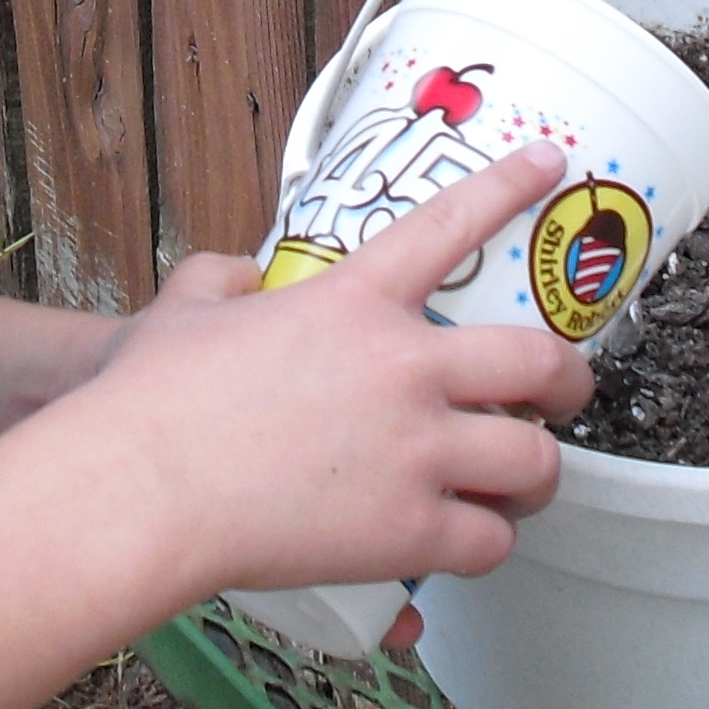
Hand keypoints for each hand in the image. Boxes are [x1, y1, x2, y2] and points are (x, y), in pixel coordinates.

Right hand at [69, 142, 597, 606]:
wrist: (140, 490)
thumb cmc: (149, 402)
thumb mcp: (184, 308)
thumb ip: (220, 280)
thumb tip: (237, 278)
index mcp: (354, 300)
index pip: (450, 224)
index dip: (510, 185)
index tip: (550, 164)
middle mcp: (404, 367)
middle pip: (538, 363)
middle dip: (568, 381)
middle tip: (563, 394)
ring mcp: (415, 451)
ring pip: (533, 460)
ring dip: (534, 475)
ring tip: (518, 484)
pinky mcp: (408, 530)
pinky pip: (489, 541)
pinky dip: (486, 544)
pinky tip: (468, 543)